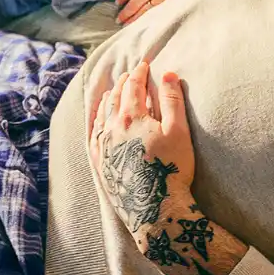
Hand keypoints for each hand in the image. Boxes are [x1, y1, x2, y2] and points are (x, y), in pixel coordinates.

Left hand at [90, 60, 194, 231]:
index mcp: (132, 117)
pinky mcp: (101, 164)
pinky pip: (94, 136)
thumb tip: (167, 74)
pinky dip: (96, 122)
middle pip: (114, 99)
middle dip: (123, 84)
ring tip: (111, 92)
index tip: (144, 65)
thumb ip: (172, 100)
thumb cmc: (171, 168)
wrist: (154, 209)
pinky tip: (99, 122)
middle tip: (129, 75)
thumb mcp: (178, 131)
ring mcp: (104, 147)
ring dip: (107, 100)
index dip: (139, 74)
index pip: (133, 87)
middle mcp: (112, 129)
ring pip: (101, 116)